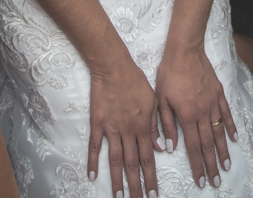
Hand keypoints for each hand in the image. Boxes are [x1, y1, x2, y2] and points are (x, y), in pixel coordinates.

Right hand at [88, 59, 159, 197]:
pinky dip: (93, 162)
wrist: (114, 67)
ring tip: (118, 196)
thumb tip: (160, 147)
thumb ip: (155, 126)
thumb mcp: (153, 101)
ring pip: (115, 160)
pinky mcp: (97, 123)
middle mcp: (128, 131)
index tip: (153, 193)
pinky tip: (92, 176)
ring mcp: (112, 129)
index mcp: (143, 127)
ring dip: (117, 180)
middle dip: (136, 185)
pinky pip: (95, 146)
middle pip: (132, 164)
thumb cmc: (135, 81)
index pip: (148, 159)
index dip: (150, 178)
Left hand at [156, 47, 235, 187]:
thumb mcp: (160, 99)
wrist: (185, 50)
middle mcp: (203, 112)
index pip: (193, 147)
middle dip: (212, 165)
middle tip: (217, 181)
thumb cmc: (169, 73)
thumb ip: (166, 124)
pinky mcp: (219, 94)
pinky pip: (227, 114)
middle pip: (208, 144)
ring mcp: (213, 103)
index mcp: (187, 116)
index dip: (197, 165)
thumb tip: (169, 146)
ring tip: (227, 166)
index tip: (201, 180)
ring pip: (219, 132)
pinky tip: (235, 139)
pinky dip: (231, 128)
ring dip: (223, 151)